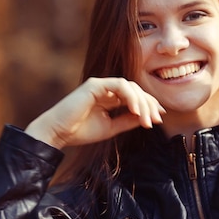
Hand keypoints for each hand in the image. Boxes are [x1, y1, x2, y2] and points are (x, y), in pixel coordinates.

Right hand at [25, 77, 164, 148]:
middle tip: (156, 120)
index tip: (159, 118)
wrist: (59, 133)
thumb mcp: (111, 128)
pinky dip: (130, 96)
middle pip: (136, 91)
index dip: (149, 106)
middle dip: (149, 105)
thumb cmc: (80, 131)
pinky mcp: (95, 84)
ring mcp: (101, 85)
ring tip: (146, 119)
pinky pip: (119, 85)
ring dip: (142, 102)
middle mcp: (107, 89)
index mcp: (110, 98)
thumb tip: (148, 118)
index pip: (135, 97)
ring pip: (130, 87)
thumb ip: (128, 121)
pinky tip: (135, 110)